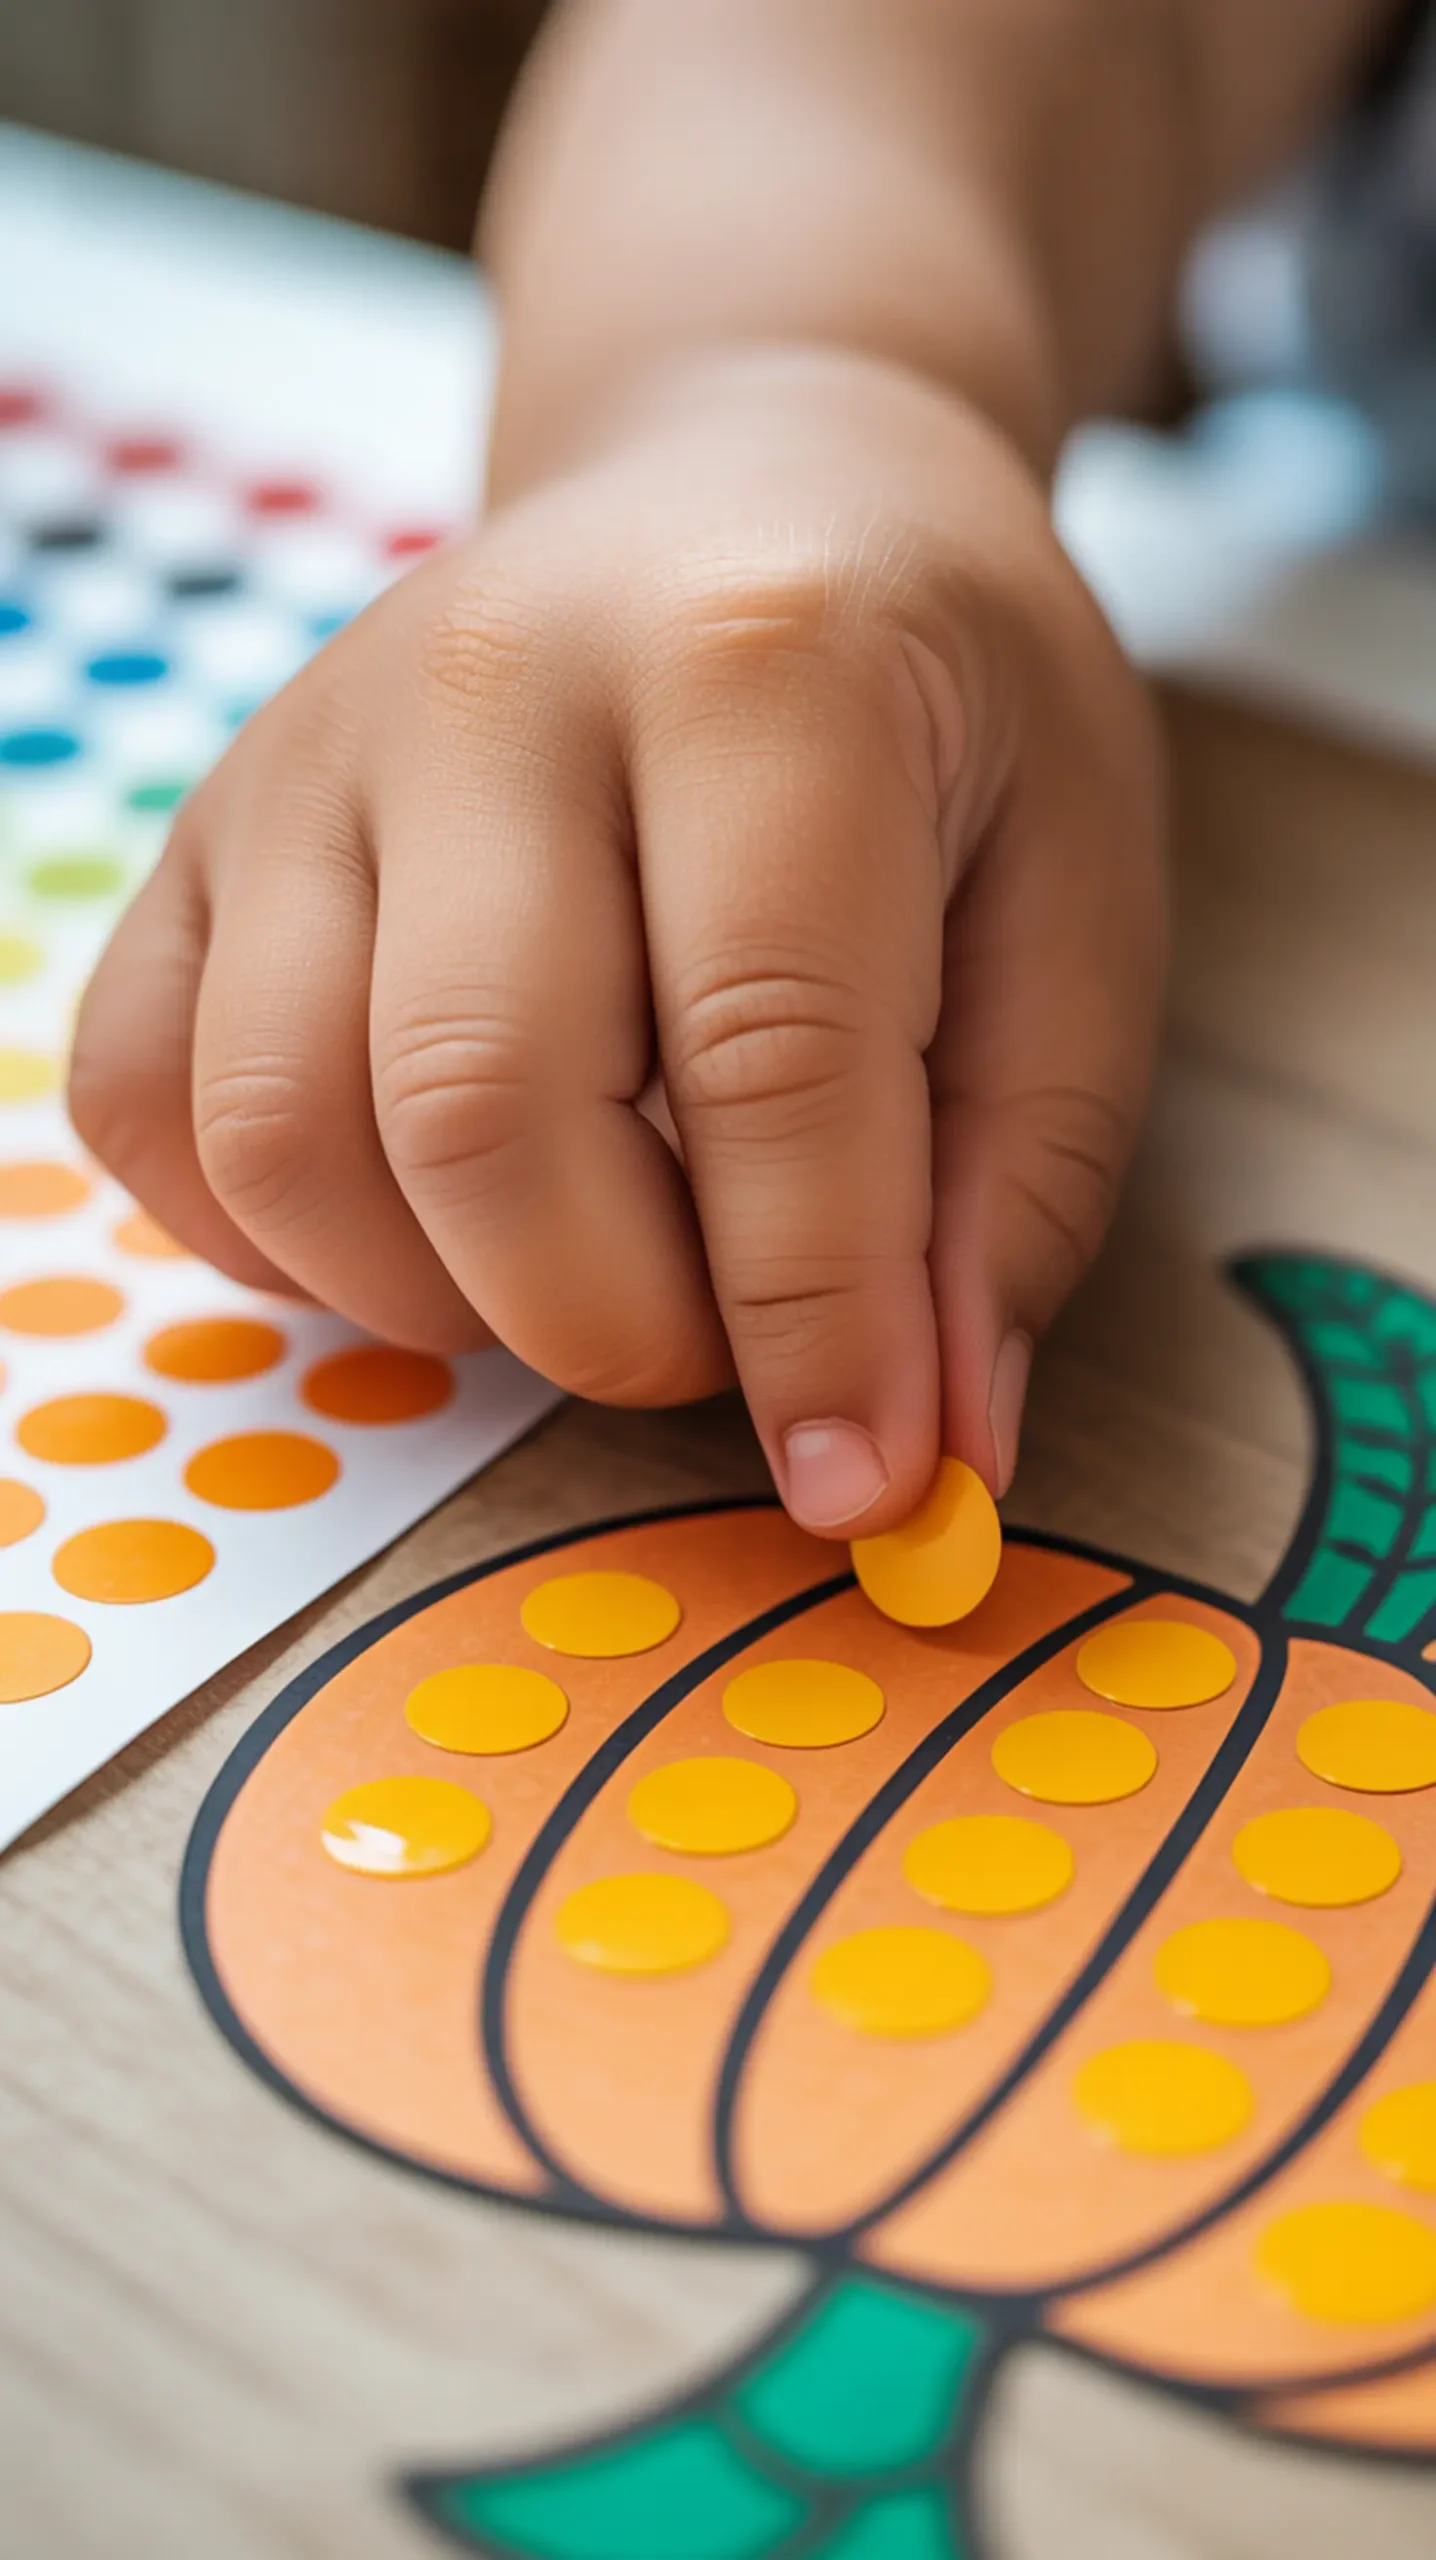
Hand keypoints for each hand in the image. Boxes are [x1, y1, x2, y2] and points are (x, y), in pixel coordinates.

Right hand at [70, 348, 1164, 1535]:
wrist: (744, 480)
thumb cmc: (933, 696)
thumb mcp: (1072, 898)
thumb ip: (1019, 1176)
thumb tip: (932, 1448)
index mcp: (760, 662)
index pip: (767, 1058)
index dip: (819, 1323)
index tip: (864, 1478)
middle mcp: (491, 683)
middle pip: (477, 1110)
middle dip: (613, 1321)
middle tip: (719, 1342)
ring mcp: (308, 750)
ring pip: (280, 1131)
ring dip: (440, 1297)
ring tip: (580, 1260)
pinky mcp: (203, 831)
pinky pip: (149, 1101)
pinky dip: (273, 1234)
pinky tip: (423, 1211)